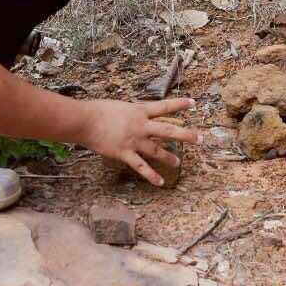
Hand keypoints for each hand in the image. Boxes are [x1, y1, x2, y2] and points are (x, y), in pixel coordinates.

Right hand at [80, 98, 199, 185]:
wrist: (85, 121)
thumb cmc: (98, 110)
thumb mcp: (121, 106)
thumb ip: (132, 112)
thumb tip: (139, 114)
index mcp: (139, 111)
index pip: (164, 106)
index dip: (180, 104)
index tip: (194, 103)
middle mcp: (141, 126)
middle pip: (169, 130)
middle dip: (186, 135)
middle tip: (200, 139)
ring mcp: (134, 141)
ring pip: (157, 151)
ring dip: (169, 157)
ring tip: (178, 163)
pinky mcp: (125, 153)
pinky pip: (141, 167)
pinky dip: (151, 176)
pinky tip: (159, 182)